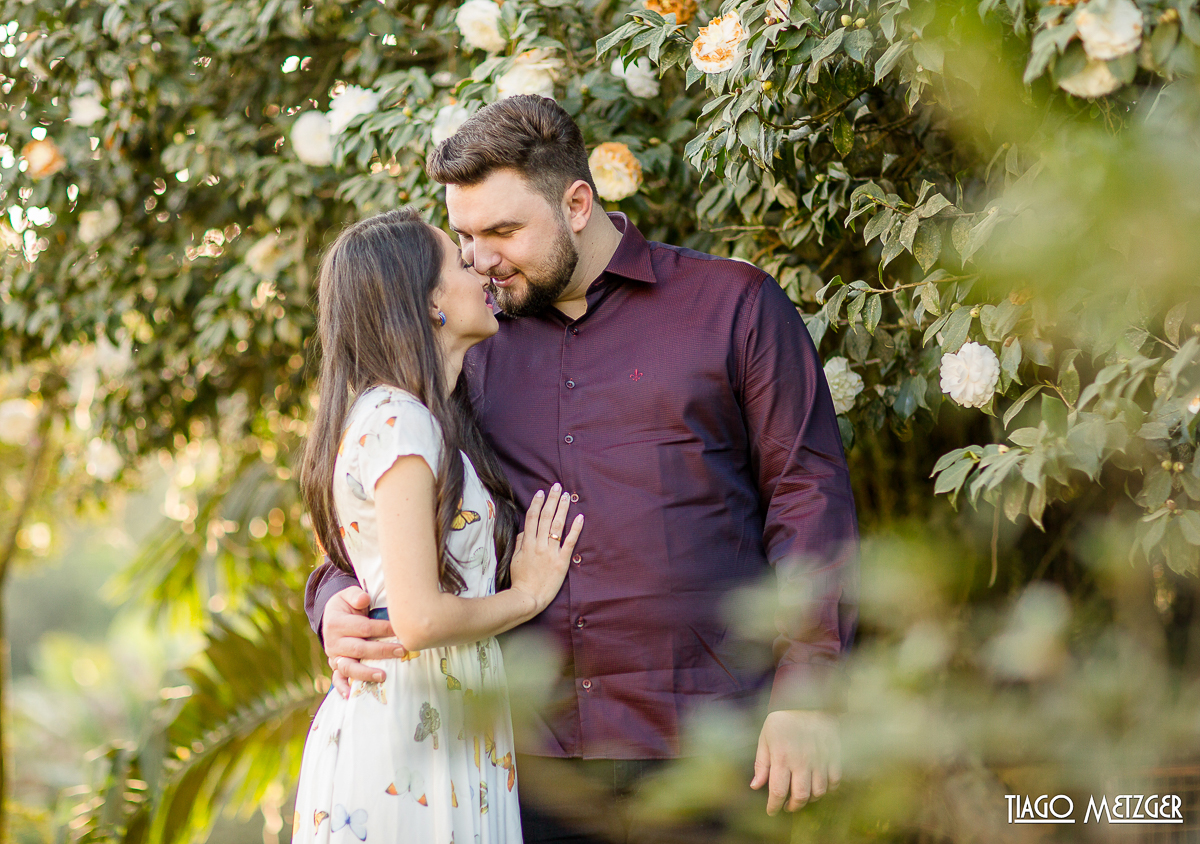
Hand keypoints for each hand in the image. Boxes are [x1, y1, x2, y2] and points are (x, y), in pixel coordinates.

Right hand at [322, 585, 406, 697]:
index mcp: (336, 623)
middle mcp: (333, 642)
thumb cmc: (347, 605)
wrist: (333, 616)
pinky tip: (351, 696)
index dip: (382, 629)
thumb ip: (355, 595)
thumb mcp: (348, 594)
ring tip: (383, 676)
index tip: (400, 630)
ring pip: (348, 667)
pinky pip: (337, 679)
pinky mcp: (335, 666)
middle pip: (359, 649)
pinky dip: (343, 688)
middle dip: (381, 651)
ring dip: (366, 673)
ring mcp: (334, 657)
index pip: (363, 628)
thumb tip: (364, 600)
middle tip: (402, 651)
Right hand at [509, 483, 583, 614]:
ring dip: (562, 508)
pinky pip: (570, 542)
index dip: (536, 503)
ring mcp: (551, 552)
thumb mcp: (515, 559)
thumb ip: (520, 543)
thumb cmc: (520, 580)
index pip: (532, 518)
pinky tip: (580, 517)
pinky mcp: (562, 561)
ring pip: (557, 525)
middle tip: (557, 486)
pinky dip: (575, 528)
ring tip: (566, 496)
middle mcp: (539, 544)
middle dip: (551, 500)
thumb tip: (525, 530)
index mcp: (527, 543)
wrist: (528, 597)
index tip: (541, 492)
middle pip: (545, 517)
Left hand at [750, 709, 840, 814]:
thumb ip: (762, 763)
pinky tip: (819, 784)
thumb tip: (755, 786)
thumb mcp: (766, 737)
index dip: (774, 806)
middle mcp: (802, 761)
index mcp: (782, 757)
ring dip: (810, 799)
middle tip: (788, 806)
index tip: (771, 811)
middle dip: (793, 806)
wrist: (810, 700)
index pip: (777, 791)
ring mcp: (820, 759)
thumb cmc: (784, 720)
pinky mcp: (834, 755)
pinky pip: (835, 781)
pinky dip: (828, 788)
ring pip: (819, 792)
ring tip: (802, 795)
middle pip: (800, 796)